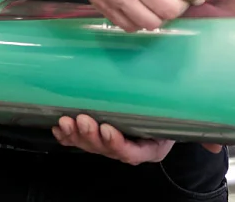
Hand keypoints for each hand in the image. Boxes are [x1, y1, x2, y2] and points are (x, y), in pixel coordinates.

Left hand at [52, 114, 173, 163]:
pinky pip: (81, 142)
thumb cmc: (172, 108)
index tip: (108, 129)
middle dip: (90, 136)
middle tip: (81, 119)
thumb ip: (169, 103)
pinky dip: (68, 137)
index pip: (131, 152)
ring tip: (65, 122)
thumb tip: (173, 81)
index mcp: (151, 148)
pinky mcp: (100, 138)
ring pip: (91, 146)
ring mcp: (113, 145)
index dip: (117, 144)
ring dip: (76, 135)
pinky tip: (58, 128)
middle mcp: (130, 150)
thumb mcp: (175, 108)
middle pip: (106, 150)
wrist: (168, 109)